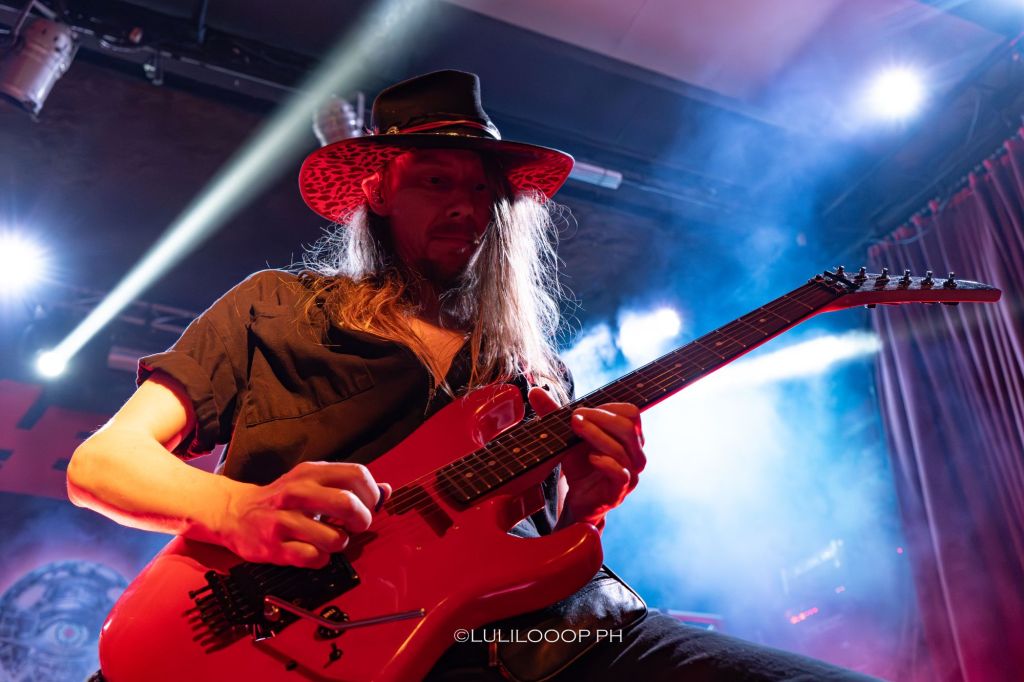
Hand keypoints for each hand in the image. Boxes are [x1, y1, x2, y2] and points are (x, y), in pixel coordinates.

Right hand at [219, 461, 390, 567]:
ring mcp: (284, 519)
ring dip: (340, 544)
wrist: (236, 513)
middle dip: (362, 521)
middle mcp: (297, 492)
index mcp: (311, 472)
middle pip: (349, 505)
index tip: (369, 506)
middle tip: (356, 526)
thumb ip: (350, 486)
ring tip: (329, 539)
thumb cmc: (283, 499)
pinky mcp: (274, 546)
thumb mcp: (314, 482)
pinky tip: (313, 551)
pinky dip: (321, 559)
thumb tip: (387, 491)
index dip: (372, 494)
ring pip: (335, 538)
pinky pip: (315, 558)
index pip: (357, 475)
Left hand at [528, 387, 645, 529]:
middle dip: (600, 419)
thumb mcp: (566, 436)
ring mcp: (631, 474)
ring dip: (596, 436)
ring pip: (622, 449)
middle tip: (575, 418)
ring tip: (575, 431)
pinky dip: (605, 463)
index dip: (607, 407)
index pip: (631, 413)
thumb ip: (554, 413)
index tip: (582, 409)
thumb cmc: (579, 464)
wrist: (577, 499)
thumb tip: (534, 391)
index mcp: (629, 437)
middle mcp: (635, 454)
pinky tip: (590, 458)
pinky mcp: (620, 492)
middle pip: (629, 428)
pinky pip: (622, 474)